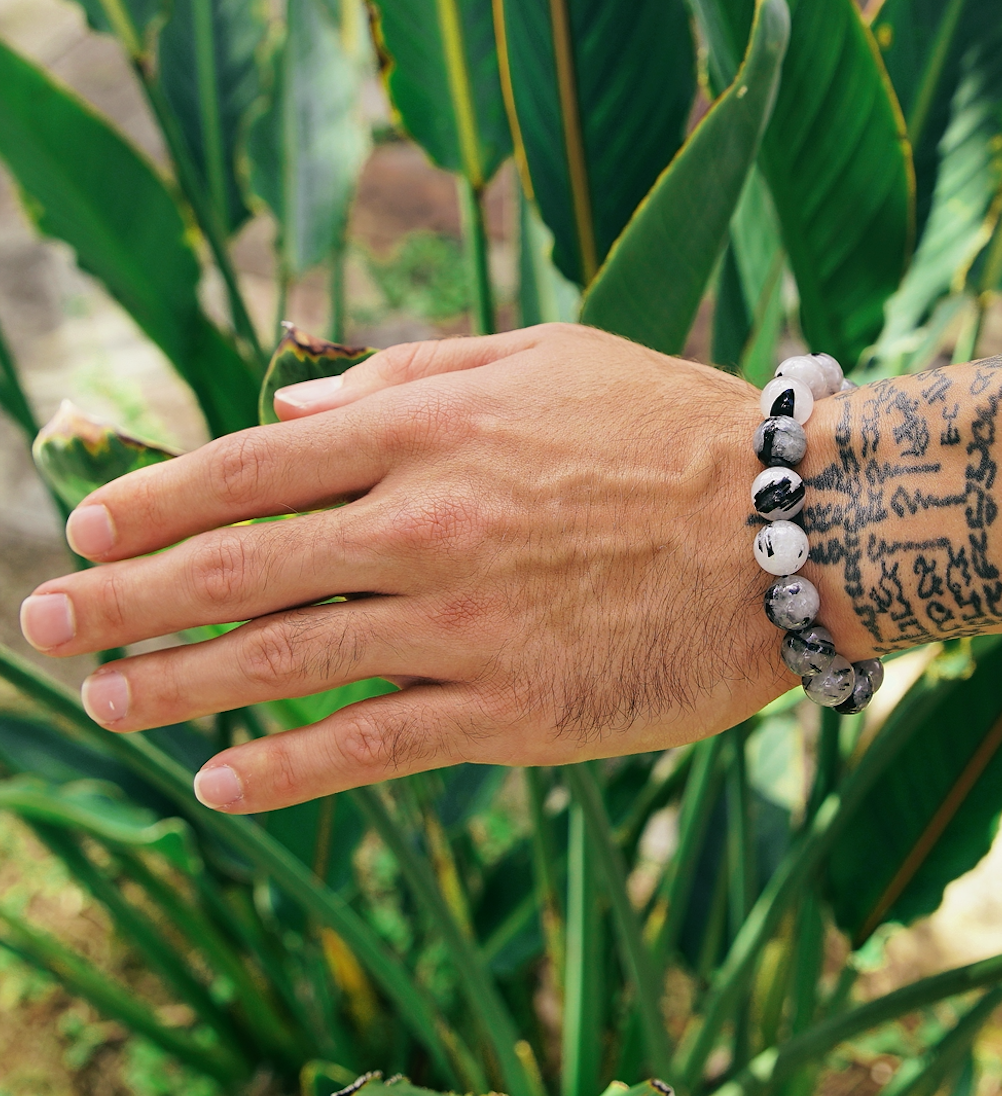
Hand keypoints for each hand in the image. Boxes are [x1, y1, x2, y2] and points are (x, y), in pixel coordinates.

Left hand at [19, 325, 792, 811]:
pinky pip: (370, 744)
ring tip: (103, 701)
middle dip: (125, 596)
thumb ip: (412, 370)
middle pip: (238, 566)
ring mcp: (465, 623)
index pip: (253, 464)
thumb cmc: (670, 427)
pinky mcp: (512, 708)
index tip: (88, 523)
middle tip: (45, 620)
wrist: (790, 527)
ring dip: (174, 685)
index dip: (157, 496)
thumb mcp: (545, 356)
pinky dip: (284, 768)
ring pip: (281, 661)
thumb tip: (292, 406)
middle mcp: (429, 523)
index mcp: (433, 427)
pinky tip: (221, 783)